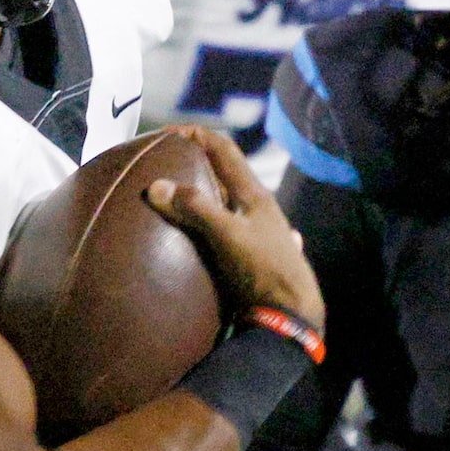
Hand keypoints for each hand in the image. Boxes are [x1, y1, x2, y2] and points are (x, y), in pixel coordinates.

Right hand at [146, 125, 325, 328]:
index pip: (224, 149)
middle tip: (166, 164)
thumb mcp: (227, 236)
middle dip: (198, 162)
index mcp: (254, 195)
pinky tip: (211, 232)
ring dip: (207, 192)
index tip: (166, 133)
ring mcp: (261, 232)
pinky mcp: (257, 255)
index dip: (196, 135)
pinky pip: (231, 227)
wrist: (292, 317)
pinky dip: (215, 220)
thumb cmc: (263, 272)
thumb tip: (157, 185)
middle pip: (227, 173)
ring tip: (180, 197)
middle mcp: (260, 208)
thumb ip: (195, 208)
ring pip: (230, 201)